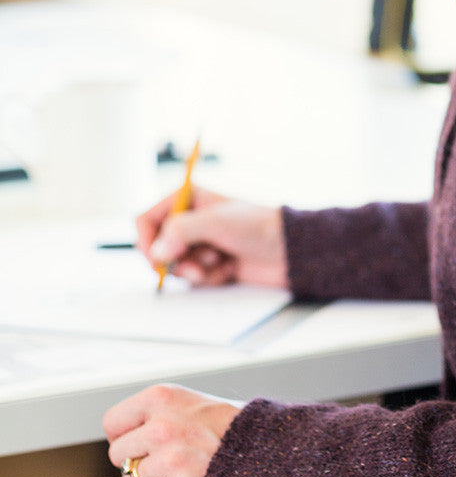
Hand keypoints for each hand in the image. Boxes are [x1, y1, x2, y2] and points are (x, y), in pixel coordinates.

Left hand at [104, 384, 241, 476]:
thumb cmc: (223, 422)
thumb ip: (152, 412)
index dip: (124, 433)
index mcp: (161, 397)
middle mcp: (162, 427)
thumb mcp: (186, 400)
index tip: (137, 438)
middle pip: (118, 455)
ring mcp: (171, 460)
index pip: (113, 423)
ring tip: (180, 466)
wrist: (262, 446)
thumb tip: (118, 433)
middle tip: (163, 454)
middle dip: (136, 459)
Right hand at [137, 188, 287, 288]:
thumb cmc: (257, 226)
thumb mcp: (215, 222)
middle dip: (175, 259)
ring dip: (194, 269)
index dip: (146, 240)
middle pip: (158, 246)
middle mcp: (192, 220)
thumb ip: (180, 231)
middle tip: (193, 265)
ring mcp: (202, 243)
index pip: (148, 218)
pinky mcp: (212, 264)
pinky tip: (228, 268)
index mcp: (189, 199)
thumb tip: (156, 251)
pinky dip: (209, 277)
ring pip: (176, 265)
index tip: (155, 258)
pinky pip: (195, 278)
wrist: (288, 250)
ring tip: (218, 261)